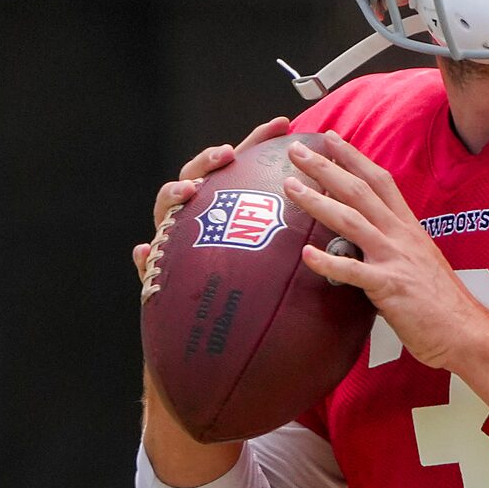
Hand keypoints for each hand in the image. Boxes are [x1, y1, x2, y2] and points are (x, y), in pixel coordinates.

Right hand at [138, 119, 290, 486]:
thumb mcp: (283, 276)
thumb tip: (342, 228)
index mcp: (236, 216)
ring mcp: (178, 248)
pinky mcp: (160, 280)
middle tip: (230, 152)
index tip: (284, 123)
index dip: (262, 144)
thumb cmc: (255, 312)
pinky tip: (147, 252)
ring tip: (191, 191)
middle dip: (211, 159)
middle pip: (202, 177)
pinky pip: (149, 266)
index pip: (248, 171)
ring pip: (167, 209)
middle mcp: (203, 225)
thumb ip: (302, 249)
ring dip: (176, 194)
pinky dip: (147, 258)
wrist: (219, 363)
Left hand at [284, 131, 488, 373]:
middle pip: (359, 191)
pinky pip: (353, 271)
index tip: (330, 139)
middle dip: (326, 167)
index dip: (353, 158)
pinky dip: (328, 262)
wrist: (465, 331)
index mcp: (409, 227)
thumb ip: (394, 245)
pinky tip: (305, 255)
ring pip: (351, 220)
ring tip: (289, 187)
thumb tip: (365, 241)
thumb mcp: (419, 260)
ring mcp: (395, 259)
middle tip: (296, 150)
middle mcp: (401, 236)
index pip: (380, 181)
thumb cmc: (442, 303)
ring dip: (317, 201)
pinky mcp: (389, 287)